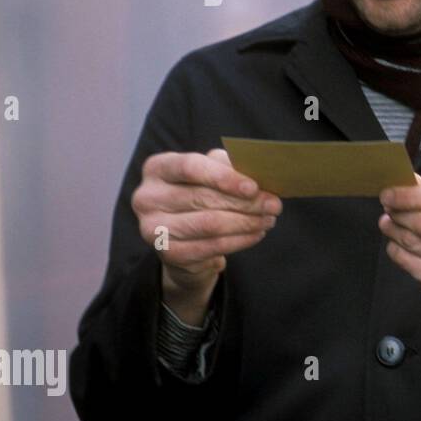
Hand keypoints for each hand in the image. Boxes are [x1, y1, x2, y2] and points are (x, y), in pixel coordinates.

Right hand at [132, 148, 281, 323]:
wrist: (184, 238)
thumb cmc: (201, 196)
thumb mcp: (211, 174)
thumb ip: (228, 167)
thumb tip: (258, 170)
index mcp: (157, 168)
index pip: (189, 166)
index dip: (223, 177)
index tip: (253, 186)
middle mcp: (146, 197)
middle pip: (203, 197)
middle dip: (246, 202)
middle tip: (274, 205)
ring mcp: (152, 228)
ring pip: (209, 224)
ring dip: (247, 222)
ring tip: (269, 219)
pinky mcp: (167, 253)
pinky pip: (212, 246)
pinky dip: (240, 240)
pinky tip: (256, 233)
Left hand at [378, 173, 420, 335]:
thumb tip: (408, 180)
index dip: (410, 196)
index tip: (389, 193)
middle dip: (400, 213)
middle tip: (388, 208)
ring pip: (415, 243)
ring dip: (395, 231)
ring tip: (388, 223)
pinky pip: (411, 264)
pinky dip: (397, 251)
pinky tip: (396, 244)